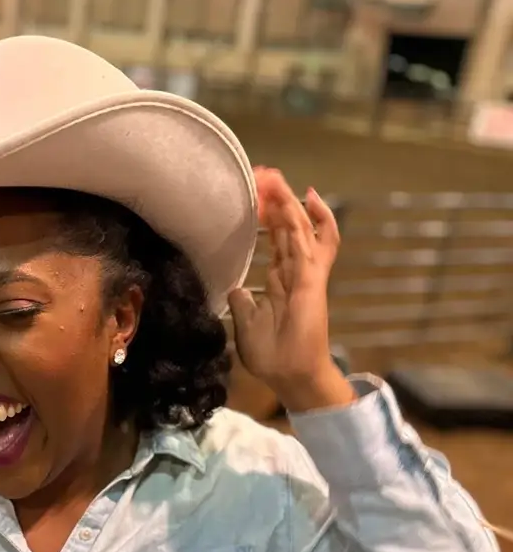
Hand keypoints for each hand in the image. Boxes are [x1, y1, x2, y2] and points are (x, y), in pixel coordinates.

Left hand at [228, 168, 352, 412]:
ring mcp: (306, 274)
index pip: (277, 241)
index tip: (257, 198)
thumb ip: (243, 304)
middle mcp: (294, 273)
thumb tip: (235, 289)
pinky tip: (306, 197)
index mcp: (279, 282)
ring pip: (300, 229)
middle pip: (288, 228)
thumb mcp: (246, 324)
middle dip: (277, 202)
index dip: (270, 219)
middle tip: (264, 175)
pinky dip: (314, 219)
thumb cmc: (272, 356)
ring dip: (289, 202)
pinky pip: (317, 243)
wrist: (290, 375)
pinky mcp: (312, 278)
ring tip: (276, 178)